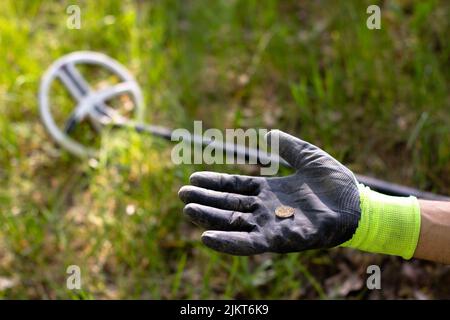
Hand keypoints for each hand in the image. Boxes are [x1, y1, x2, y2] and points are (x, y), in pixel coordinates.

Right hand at [178, 130, 360, 254]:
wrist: (360, 204)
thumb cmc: (336, 182)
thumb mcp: (308, 155)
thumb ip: (287, 145)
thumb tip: (267, 133)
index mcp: (271, 190)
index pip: (236, 187)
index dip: (215, 182)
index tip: (193, 177)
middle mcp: (267, 209)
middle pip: (229, 205)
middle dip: (205, 200)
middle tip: (181, 195)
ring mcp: (273, 225)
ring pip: (234, 223)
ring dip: (210, 218)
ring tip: (187, 210)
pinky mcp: (282, 240)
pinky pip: (250, 243)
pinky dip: (228, 242)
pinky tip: (206, 237)